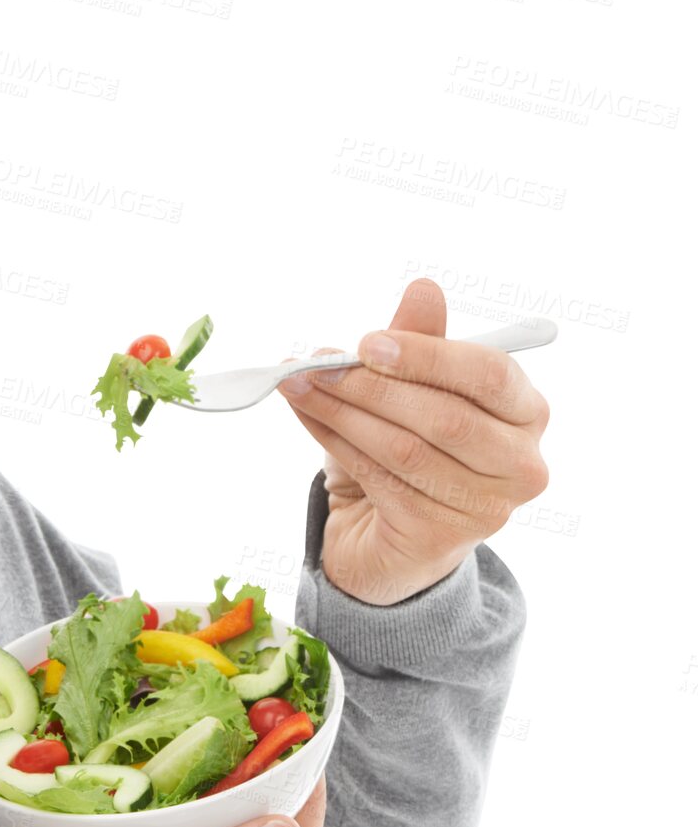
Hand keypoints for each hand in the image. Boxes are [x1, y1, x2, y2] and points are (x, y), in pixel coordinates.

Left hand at [277, 278, 550, 604]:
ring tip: (298, 385)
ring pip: (404, 447)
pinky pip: (380, 479)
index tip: (366, 342)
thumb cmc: (408, 446)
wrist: (388, 534)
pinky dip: (335, 442)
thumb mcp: (412, 389)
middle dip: (369, 386)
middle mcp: (521, 464)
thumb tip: (424, 288)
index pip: (490, 374)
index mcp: (527, 412)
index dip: (427, 355)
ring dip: (341, 411)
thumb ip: (419, 344)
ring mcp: (486, 508)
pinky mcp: (440, 537)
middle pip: (444, 416)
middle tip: (314, 364)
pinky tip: (309, 416)